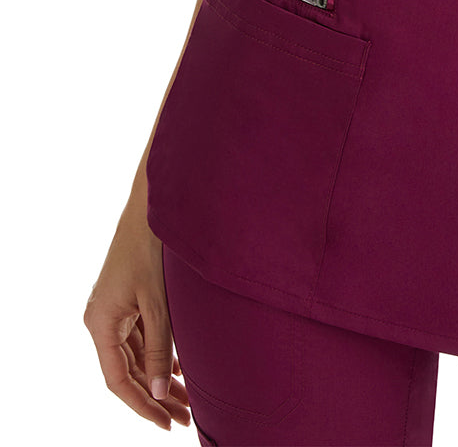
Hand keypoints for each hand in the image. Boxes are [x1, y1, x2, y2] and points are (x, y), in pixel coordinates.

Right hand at [84, 201, 190, 431]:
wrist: (152, 206)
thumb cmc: (151, 249)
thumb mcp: (158, 302)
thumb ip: (159, 347)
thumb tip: (159, 392)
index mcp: (100, 323)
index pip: (118, 380)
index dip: (142, 405)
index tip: (166, 423)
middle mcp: (102, 320)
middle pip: (128, 371)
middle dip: (155, 396)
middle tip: (183, 417)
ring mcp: (114, 311)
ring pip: (135, 358)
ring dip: (158, 378)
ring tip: (186, 401)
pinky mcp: (127, 301)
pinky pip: (140, 340)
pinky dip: (159, 356)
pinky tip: (179, 370)